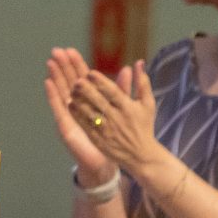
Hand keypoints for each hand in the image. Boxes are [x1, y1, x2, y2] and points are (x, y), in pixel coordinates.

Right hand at [44, 49, 115, 186]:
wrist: (105, 160)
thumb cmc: (111, 135)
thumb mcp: (121, 108)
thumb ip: (122, 88)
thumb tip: (128, 68)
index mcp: (90, 99)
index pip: (81, 77)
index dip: (76, 64)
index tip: (71, 50)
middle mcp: (77, 104)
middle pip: (69, 81)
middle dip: (62, 66)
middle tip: (57, 50)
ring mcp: (70, 114)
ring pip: (61, 91)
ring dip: (55, 76)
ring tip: (50, 62)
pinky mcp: (65, 125)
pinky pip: (58, 107)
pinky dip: (52, 94)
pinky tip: (48, 82)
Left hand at [69, 63, 167, 182]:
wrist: (141, 155)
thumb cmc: (144, 126)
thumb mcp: (147, 104)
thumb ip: (142, 82)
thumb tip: (138, 62)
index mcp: (128, 108)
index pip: (113, 92)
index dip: (101, 82)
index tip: (90, 72)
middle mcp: (117, 119)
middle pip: (99, 102)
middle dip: (87, 90)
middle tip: (76, 80)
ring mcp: (106, 130)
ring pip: (90, 113)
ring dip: (79, 101)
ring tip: (70, 90)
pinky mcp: (98, 140)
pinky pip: (85, 126)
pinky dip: (77, 115)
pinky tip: (70, 105)